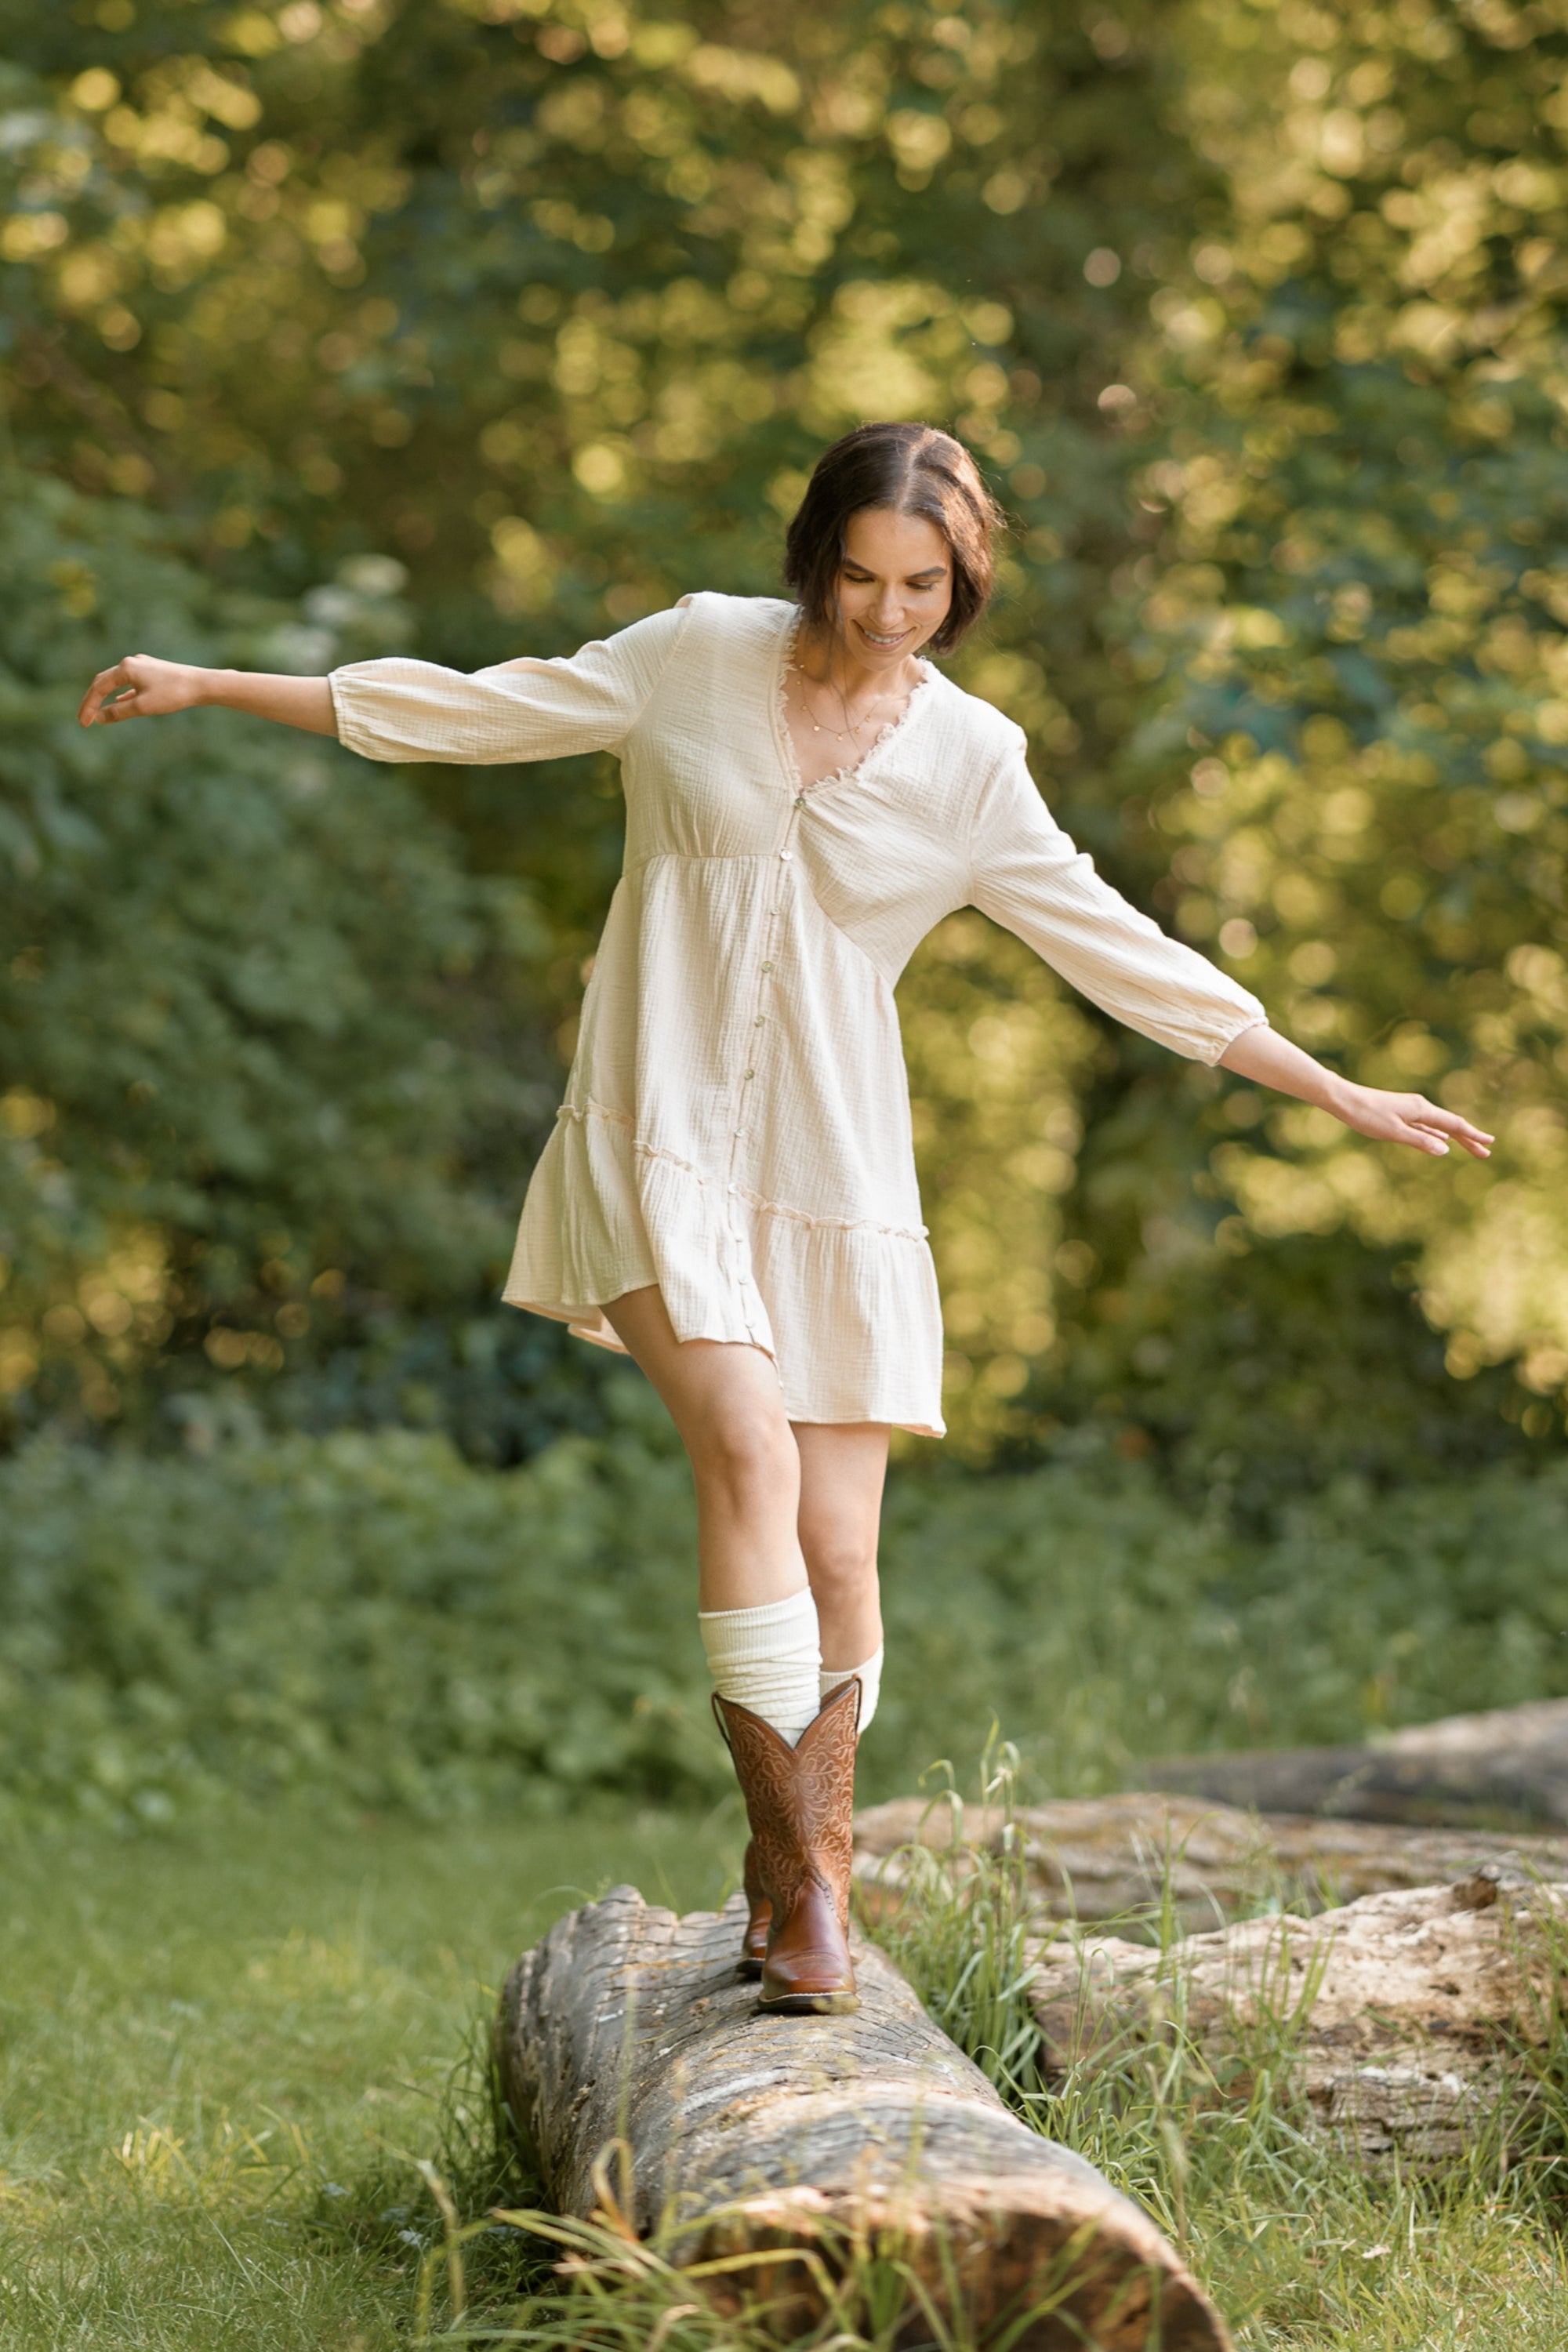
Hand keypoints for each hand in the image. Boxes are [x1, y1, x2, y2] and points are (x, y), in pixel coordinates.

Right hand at [78, 654, 207, 727]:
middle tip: (83, 719)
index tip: (83, 724)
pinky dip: (122, 694)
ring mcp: (143, 666)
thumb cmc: (173, 695)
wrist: (202, 685)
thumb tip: (99, 718)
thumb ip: (119, 713)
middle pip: (104, 682)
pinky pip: (131, 683)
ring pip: (117, 682)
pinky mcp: (153, 672)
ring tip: (96, 711)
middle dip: (92, 701)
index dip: (89, 707)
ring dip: (105, 696)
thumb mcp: (143, 707)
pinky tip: (119, 702)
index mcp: (126, 668)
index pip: (99, 687)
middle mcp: (132, 662)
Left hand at [1329, 1079, 1492, 1159]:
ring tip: (1470, 1147)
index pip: (1454, 1125)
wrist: (1345, 1099)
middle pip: (1451, 1125)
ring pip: (1439, 1125)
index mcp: (1422, 1110)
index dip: (1472, 1135)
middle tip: (1486, 1153)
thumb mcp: (1394, 1133)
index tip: (1489, 1144)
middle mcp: (1420, 1107)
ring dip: (1455, 1137)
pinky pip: (1427, 1125)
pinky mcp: (1402, 1113)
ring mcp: (1411, 1110)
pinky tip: (1442, 1139)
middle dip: (1469, 1139)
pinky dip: (1438, 1133)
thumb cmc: (1367, 1116)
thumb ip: (1420, 1141)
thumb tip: (1446, 1150)